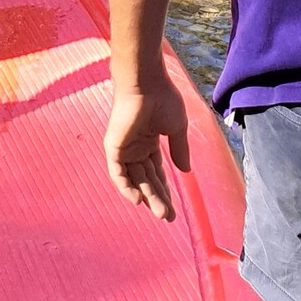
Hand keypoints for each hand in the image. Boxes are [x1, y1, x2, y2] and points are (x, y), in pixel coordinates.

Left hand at [104, 75, 191, 220]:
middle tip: (168, 216)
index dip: (165, 190)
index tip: (174, 208)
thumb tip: (186, 171)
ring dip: (147, 196)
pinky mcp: (114, 146)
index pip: (157, 172)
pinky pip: (118, 173)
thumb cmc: (163, 99)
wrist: (147, 83)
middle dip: (158, 198)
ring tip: (160, 213)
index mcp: (149, 141)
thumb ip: (179, 150)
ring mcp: (124, 148)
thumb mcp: (177, 128)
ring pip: (135, 179)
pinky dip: (126, 187)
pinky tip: (138, 200)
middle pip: (147, 179)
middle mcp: (135, 147)